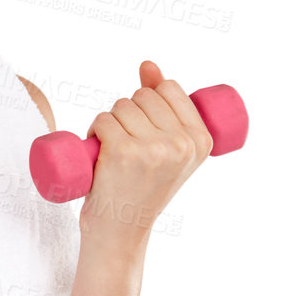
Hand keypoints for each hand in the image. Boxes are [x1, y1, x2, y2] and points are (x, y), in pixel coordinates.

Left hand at [80, 59, 214, 244]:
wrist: (121, 231)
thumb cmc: (141, 187)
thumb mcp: (165, 149)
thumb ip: (162, 106)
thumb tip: (147, 65)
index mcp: (202, 141)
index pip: (170, 88)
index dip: (148, 101)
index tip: (145, 128)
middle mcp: (182, 144)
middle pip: (142, 96)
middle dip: (127, 113)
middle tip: (126, 144)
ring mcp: (154, 148)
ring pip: (120, 106)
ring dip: (109, 123)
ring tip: (113, 151)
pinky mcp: (124, 152)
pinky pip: (103, 119)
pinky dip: (94, 130)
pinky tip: (99, 152)